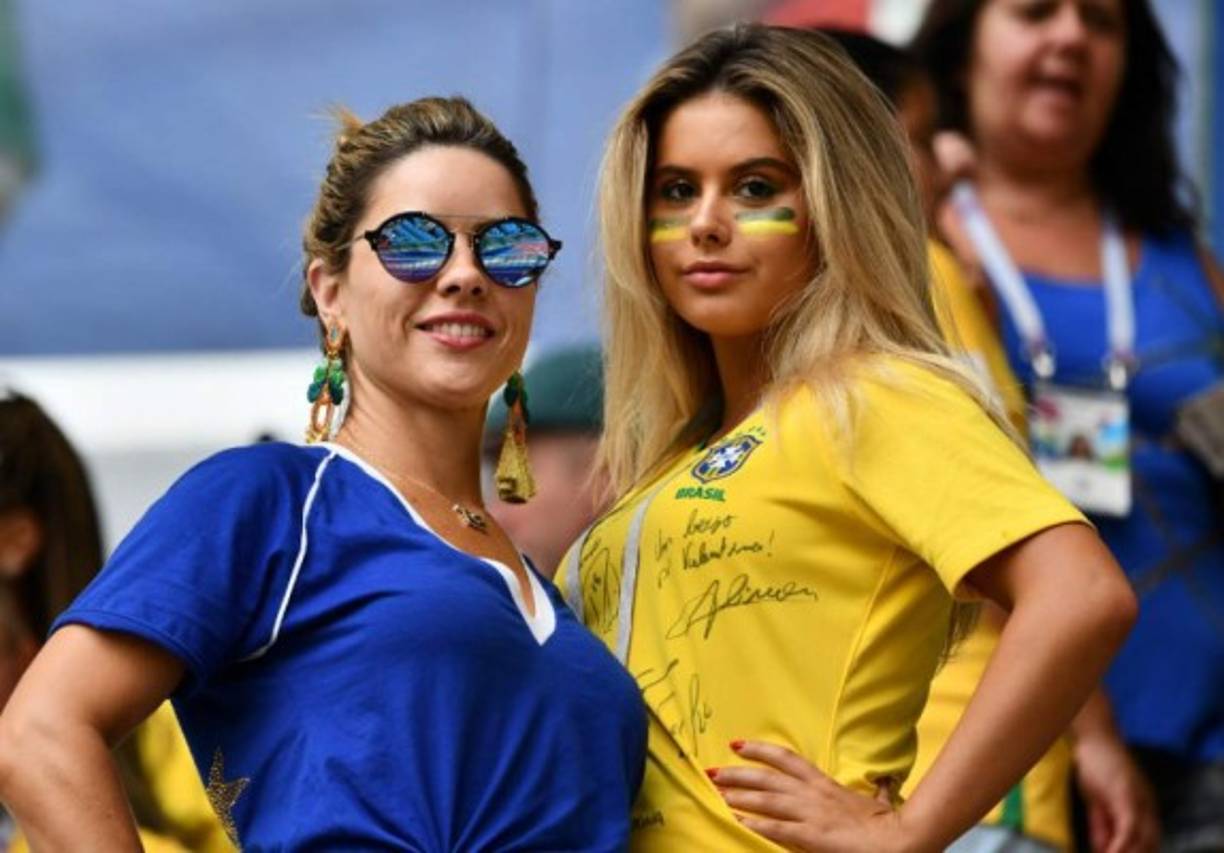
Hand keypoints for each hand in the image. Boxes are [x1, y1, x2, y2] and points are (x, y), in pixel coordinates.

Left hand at [709, 740, 910, 852]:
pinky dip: (756, 823)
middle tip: (713, 770)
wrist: (901, 841)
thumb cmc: (889, 824)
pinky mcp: (812, 836)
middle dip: (738, 773)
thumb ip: (874, 792)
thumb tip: (885, 783)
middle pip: (767, 777)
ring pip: (767, 800)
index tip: (737, 745)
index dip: (760, 750)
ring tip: (718, 793)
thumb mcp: (877, 802)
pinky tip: (739, 821)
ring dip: (739, 797)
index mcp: (825, 784)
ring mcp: (812, 814)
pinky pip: (777, 828)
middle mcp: (814, 794)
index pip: (787, 759)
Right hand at [1074, 733, 1159, 852]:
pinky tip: (1111, 852)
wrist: (1095, 736)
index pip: (1149, 841)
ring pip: (1142, 840)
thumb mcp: (1097, 800)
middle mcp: (1149, 806)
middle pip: (1149, 844)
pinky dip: (1121, 844)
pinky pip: (1129, 828)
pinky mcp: (1127, 795)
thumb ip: (1100, 825)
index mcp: (1145, 808)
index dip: (1138, 852)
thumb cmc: (1095, 765)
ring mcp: (1139, 800)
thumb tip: (1101, 848)